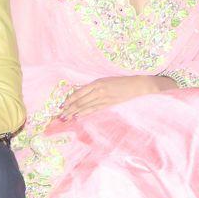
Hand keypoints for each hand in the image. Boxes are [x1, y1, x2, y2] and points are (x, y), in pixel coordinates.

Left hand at [51, 75, 166, 126]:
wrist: (138, 85)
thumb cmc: (120, 81)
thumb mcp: (104, 80)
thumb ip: (92, 87)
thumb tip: (78, 92)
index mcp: (96, 83)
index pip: (78, 93)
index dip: (69, 100)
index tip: (61, 105)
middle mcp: (99, 90)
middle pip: (80, 101)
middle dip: (69, 108)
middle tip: (60, 114)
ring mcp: (105, 98)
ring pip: (86, 106)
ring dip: (75, 112)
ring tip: (66, 117)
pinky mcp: (110, 104)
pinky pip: (95, 109)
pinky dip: (86, 113)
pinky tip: (79, 116)